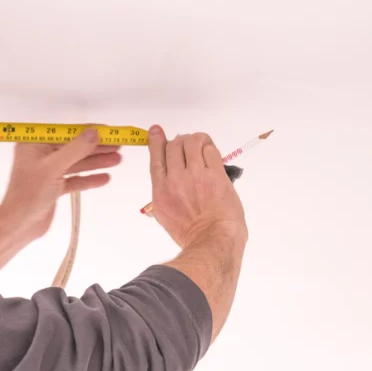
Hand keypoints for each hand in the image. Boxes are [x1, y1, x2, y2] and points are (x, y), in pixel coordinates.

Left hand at [0, 128, 121, 238]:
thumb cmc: (28, 195)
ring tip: (117, 159)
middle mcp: (41, 155)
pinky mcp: (54, 187)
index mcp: (34, 144)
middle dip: (96, 147)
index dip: (88, 130)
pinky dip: (89, 178)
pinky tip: (105, 178)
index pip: (66, 133)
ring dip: (96, 162)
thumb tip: (94, 133)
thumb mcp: (53, 168)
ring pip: (76, 163)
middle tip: (119, 145)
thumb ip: (75, 150)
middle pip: (74, 147)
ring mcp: (48, 171)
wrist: (19, 226)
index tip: (108, 130)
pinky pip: (75, 179)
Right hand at [147, 125, 246, 248]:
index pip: (156, 157)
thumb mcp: (165, 217)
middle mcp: (175, 180)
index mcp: (161, 190)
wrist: (213, 239)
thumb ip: (162, 197)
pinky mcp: (215, 175)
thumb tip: (164, 186)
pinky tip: (210, 151)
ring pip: (192, 142)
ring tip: (200, 144)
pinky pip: (210, 150)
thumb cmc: (190, 234)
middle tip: (187, 145)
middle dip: (180, 141)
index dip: (156, 140)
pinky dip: (209, 147)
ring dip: (196, 139)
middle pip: (173, 146)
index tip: (157, 131)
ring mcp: (196, 175)